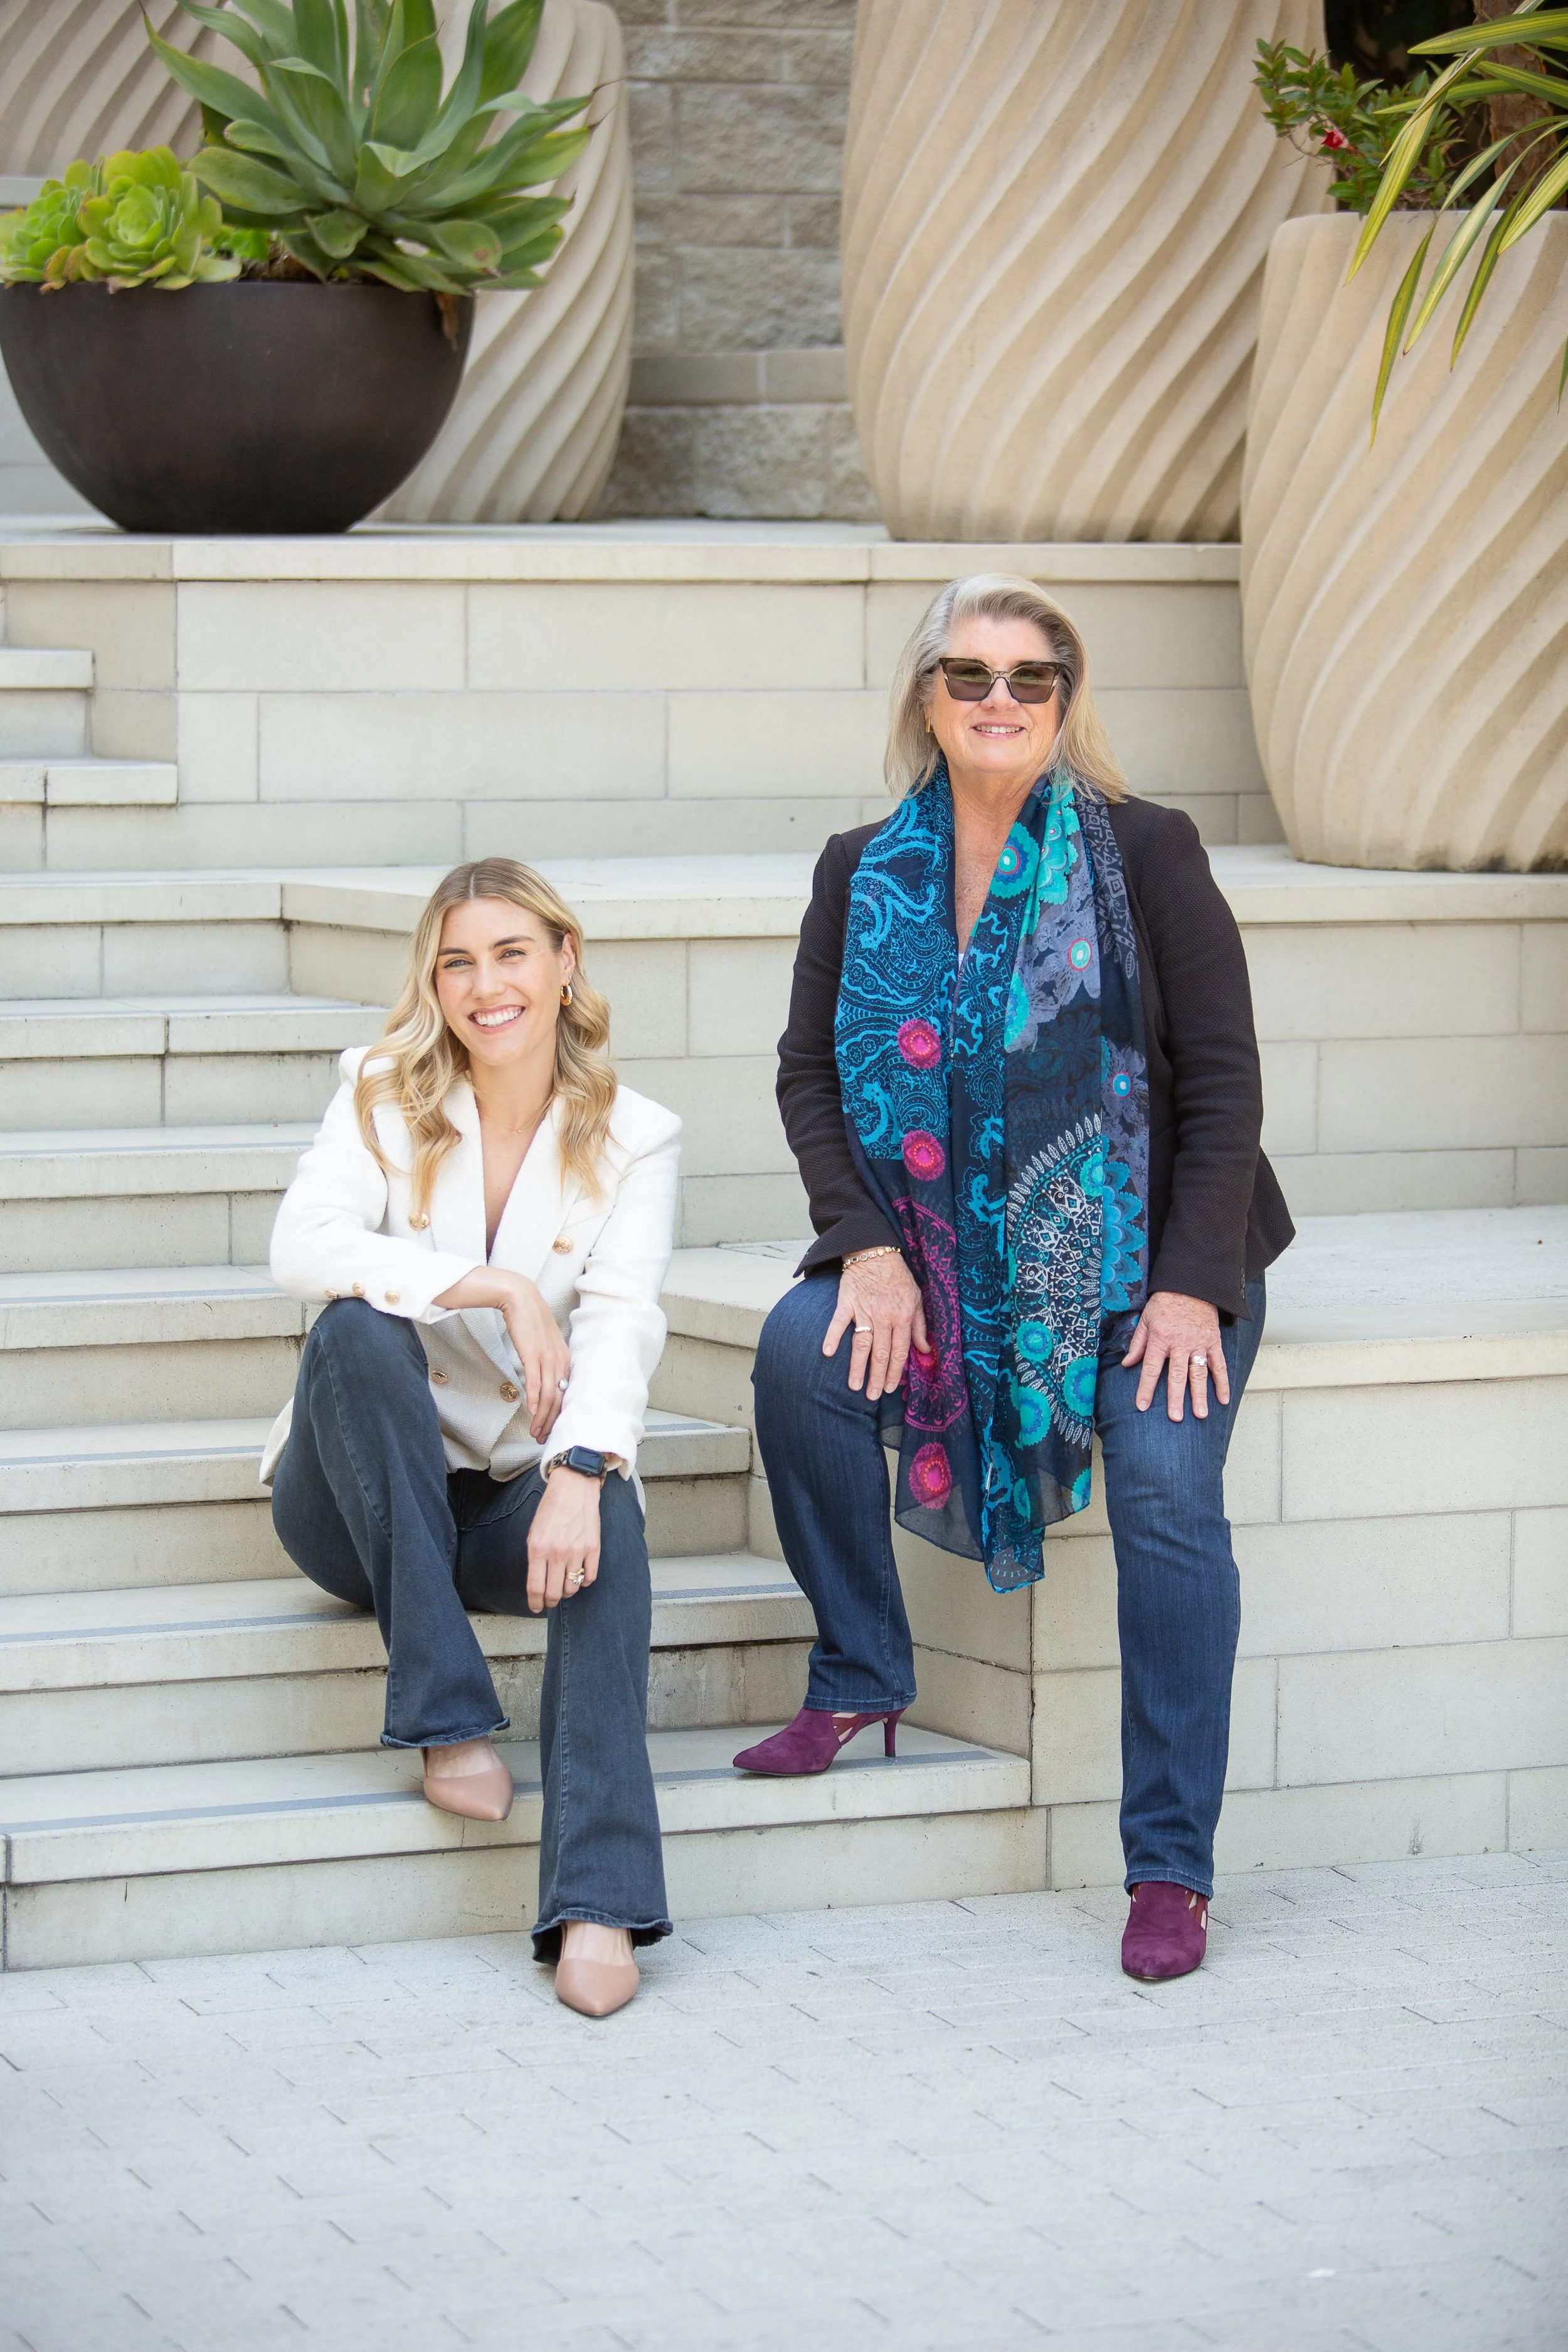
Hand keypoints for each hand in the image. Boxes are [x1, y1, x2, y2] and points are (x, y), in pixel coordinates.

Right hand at [434, 1267, 570, 1440]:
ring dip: (542, 1416)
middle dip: (551, 1422)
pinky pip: (535, 1381)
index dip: (560, 1415)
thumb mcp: (544, 1345)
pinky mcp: (533, 1354)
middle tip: (543, 1438)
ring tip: (535, 1431)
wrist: (520, 1298)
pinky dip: (533, 1398)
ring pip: (548, 1394)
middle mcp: (560, 1360)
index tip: (553, 1430)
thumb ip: (545, 1364)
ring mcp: (547, 1357)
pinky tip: (530, 1410)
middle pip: (559, 1399)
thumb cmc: (530, 1322)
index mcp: (565, 1359)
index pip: (566, 1394)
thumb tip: (541, 1385)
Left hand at [527, 1466, 601, 1612]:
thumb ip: (534, 1558)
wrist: (574, 1487)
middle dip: (550, 1601)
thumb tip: (538, 1582)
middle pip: (554, 1593)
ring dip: (567, 1591)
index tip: (536, 1607)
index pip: (535, 1587)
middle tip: (550, 1600)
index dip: (535, 1602)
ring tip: (565, 1584)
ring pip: (572, 1588)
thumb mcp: (534, 1533)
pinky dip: (584, 1581)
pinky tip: (580, 1575)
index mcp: (538, 1548)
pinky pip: (590, 1578)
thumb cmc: (551, 1509)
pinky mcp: (593, 1548)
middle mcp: (557, 1552)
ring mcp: (577, 1551)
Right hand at [823, 1252, 928, 1402]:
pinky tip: (828, 1353)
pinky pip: (839, 1321)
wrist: (876, 1252)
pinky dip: (832, 1336)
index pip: (899, 1352)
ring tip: (854, 1386)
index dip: (895, 1372)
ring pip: (861, 1343)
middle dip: (876, 1377)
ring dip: (857, 1366)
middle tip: (872, 1396)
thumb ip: (920, 1327)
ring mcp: (864, 1310)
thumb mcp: (916, 1300)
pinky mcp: (847, 1301)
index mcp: (902, 1318)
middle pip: (880, 1353)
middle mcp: (884, 1317)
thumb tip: (924, 1351)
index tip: (890, 1389)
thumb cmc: (898, 1277)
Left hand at [1122, 1290, 1228, 1421]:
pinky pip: (1219, 1364)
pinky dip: (1223, 1382)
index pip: (1151, 1368)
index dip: (1145, 1388)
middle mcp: (1180, 1343)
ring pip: (1199, 1373)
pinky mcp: (1213, 1342)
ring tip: (1201, 1415)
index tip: (1142, 1406)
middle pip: (1177, 1375)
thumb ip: (1137, 1343)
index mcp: (1160, 1338)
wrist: (1191, 1284)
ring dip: (1200, 1395)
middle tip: (1175, 1418)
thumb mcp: (1146, 1319)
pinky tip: (1223, 1399)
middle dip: (1176, 1398)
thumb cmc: (1165, 1303)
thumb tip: (1127, 1364)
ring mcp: (1199, 1343)